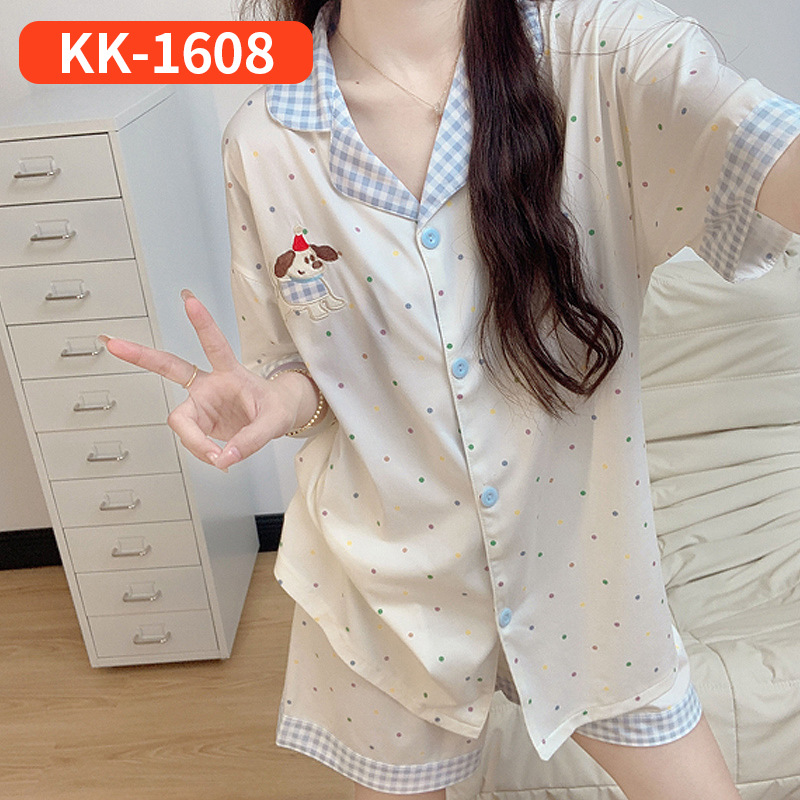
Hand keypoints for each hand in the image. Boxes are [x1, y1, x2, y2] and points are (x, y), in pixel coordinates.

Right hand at [100, 290, 315, 470]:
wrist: (277, 416)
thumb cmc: (276, 408)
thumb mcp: (274, 422)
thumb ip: (251, 440)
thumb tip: (224, 458)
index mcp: (230, 373)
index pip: (214, 345)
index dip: (202, 323)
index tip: (189, 301)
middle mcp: (209, 385)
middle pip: (170, 367)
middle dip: (141, 356)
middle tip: (113, 343)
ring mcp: (201, 403)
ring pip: (181, 422)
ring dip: (197, 443)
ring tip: (220, 457)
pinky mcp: (200, 421)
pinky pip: (192, 440)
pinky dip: (203, 452)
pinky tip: (219, 456)